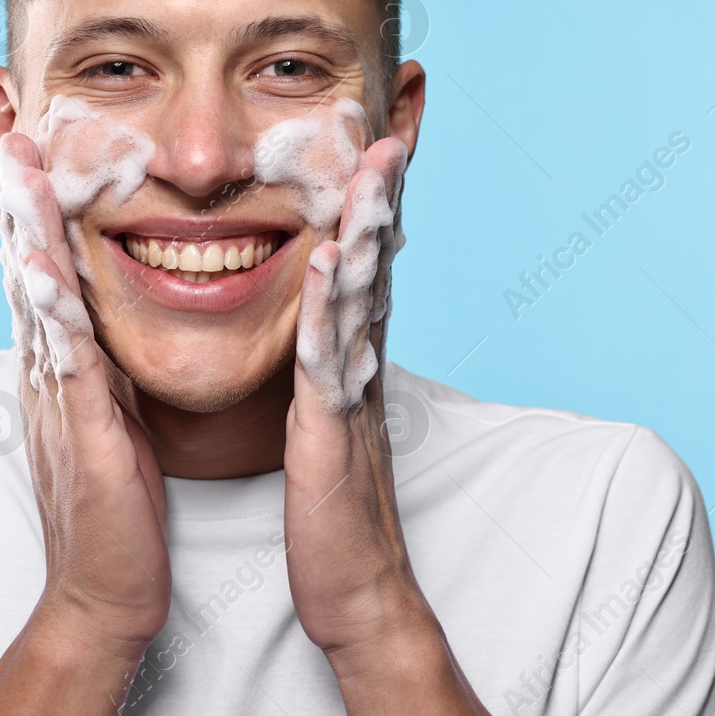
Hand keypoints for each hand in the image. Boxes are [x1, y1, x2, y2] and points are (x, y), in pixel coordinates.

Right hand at [0, 132, 170, 652]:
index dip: (35, 210)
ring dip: (25, 231)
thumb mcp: (107, 420)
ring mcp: (58, 397)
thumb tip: (102, 329)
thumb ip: (99, 370)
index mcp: (61, 368)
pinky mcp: (81, 429)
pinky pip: (67, 356)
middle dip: (18, 199)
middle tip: (11, 132)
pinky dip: (54, 307)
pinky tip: (45, 262)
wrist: (105, 594)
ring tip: (16, 170)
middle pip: (26, 268)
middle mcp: (48, 372)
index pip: (44, 271)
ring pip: (37, 298)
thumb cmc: (116, 509)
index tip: (34, 150)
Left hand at [283, 136, 424, 653]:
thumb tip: (321, 334)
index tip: (372, 140)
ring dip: (371, 223)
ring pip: (365, 293)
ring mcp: (352, 392)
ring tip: (377, 160)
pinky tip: (330, 254)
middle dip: (384, 191)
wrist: (355, 593)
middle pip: (377, 262)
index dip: (370, 202)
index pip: (361, 264)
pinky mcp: (333, 429)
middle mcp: (359, 364)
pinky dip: (332, 302)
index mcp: (347, 360)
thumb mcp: (323, 426)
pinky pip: (330, 355)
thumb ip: (323, 374)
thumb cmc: (330, 513)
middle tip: (393, 123)